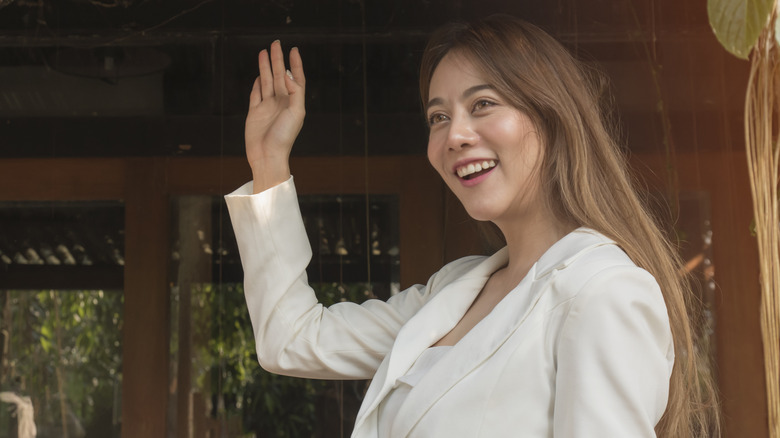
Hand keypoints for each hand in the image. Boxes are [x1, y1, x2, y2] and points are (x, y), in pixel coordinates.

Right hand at [245, 40, 305, 192]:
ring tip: (264, 52)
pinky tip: (259, 75)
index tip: (293, 49)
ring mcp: (268, 107)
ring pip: (267, 82)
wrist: (267, 156)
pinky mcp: (255, 113)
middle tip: (276, 43)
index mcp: (294, 103)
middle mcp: (281, 103)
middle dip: (278, 59)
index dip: (295, 64)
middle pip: (280, 76)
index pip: (296, 79)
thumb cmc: (285, 138)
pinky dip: (257, 84)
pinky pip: (256, 94)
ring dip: (266, 67)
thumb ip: (295, 92)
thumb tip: (288, 75)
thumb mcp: (296, 113)